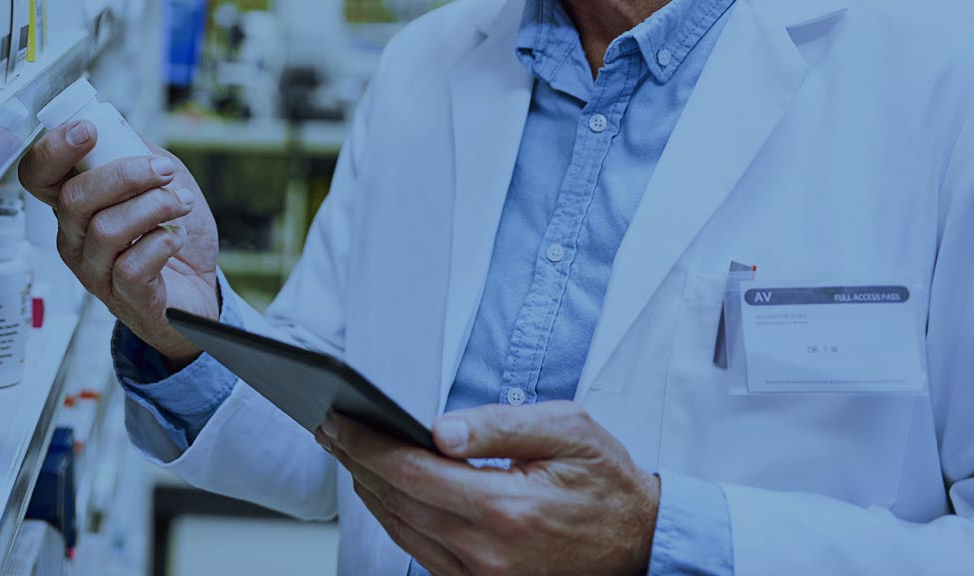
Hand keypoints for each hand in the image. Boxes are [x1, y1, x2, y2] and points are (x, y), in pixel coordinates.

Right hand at [18, 121, 219, 363]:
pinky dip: (163, 242)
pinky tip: (176, 236)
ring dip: (154, 206)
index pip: (37, 174)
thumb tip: (114, 127)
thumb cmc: (171, 231)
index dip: (53, 149)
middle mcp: (74, 238)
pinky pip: (132, 266)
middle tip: (163, 170)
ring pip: (106, 230)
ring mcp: (94, 271)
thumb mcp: (155, 177)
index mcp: (75, 203)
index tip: (88, 130)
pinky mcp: (123, 297)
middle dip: (125, 175)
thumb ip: (132, 151)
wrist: (201, 285)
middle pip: (73, 199)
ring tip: (181, 202)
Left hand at [318, 401, 659, 575]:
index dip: (366, 444)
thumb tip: (438, 429)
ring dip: (369, 491)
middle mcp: (488, 552)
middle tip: (329, 428)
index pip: (411, 472)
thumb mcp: (566, 432)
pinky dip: (397, 519)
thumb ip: (499, 426)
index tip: (337, 419)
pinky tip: (385, 491)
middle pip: (397, 502)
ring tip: (348, 453)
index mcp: (505, 509)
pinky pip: (423, 553)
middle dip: (357, 461)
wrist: (643, 542)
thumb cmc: (606, 481)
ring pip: (403, 531)